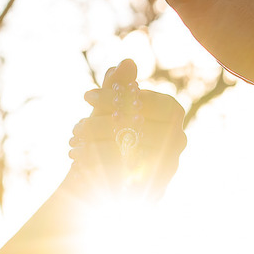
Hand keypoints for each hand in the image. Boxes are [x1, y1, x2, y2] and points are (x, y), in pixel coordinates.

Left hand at [69, 58, 186, 200]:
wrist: (108, 179)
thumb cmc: (112, 135)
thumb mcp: (111, 108)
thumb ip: (119, 86)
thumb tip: (126, 63)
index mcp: (171, 114)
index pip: (149, 100)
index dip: (117, 97)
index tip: (87, 96)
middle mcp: (177, 140)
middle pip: (142, 128)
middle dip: (103, 125)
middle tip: (78, 127)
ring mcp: (169, 166)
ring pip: (133, 153)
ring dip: (99, 147)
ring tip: (76, 144)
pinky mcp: (156, 190)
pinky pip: (127, 177)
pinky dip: (99, 168)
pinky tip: (79, 163)